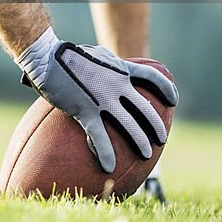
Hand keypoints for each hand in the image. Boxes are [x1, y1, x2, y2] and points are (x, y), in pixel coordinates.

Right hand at [17, 29, 177, 172]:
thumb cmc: (69, 55)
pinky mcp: (86, 110)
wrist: (48, 58)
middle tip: (160, 139)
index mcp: (121, 69)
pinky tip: (108, 167)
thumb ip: (109, 64)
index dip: (166, 89)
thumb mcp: (96, 55)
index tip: (174, 101)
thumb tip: (114, 67)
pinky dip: (105, 153)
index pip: (152, 77)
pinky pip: (99, 137)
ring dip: (140, 142)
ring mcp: (103, 98)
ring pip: (129, 125)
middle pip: (145, 109)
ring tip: (146, 155)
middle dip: (156, 126)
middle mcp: (117, 84)